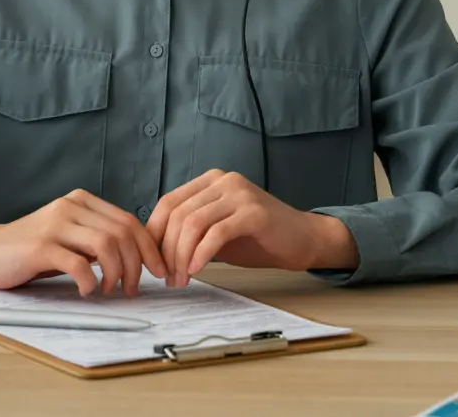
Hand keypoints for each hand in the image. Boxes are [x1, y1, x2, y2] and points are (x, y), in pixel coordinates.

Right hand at [0, 189, 168, 296]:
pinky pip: (78, 264)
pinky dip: (89, 282)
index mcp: (81, 201)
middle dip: (136, 265)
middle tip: (133, 288)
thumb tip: (139, 255)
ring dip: (116, 273)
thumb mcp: (71, 235)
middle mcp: (70, 207)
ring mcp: (54, 224)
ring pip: (106, 245)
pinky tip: (86, 291)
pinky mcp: (40, 246)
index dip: (149, 249)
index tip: (158, 271)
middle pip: (122, 233)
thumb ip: (98, 237)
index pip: (129, 221)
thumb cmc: (33, 248)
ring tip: (110, 290)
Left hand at [145, 170, 358, 286]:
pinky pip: (216, 233)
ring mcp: (239, 193)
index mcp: (209, 181)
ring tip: (181, 278)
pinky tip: (196, 270)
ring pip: (193, 223)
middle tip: (167, 277)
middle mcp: (222, 180)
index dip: (154, 233)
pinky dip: (201, 254)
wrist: (304, 239)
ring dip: (181, 255)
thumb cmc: (258, 238)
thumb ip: (190, 232)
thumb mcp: (216, 231)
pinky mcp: (254, 212)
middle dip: (166, 250)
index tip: (153, 262)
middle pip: (178, 214)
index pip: (168, 203)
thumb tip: (154, 250)